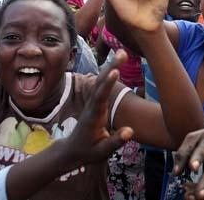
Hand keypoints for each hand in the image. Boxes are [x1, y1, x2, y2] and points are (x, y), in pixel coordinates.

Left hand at [61, 50, 133, 164]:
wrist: (72, 149)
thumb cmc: (88, 151)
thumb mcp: (102, 151)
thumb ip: (115, 141)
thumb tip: (131, 130)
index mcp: (93, 116)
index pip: (100, 97)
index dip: (107, 84)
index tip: (115, 71)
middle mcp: (93, 105)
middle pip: (100, 82)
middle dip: (111, 67)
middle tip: (123, 52)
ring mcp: (93, 101)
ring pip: (101, 80)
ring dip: (112, 65)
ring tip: (123, 52)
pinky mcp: (96, 100)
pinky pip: (102, 83)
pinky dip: (110, 71)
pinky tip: (117, 60)